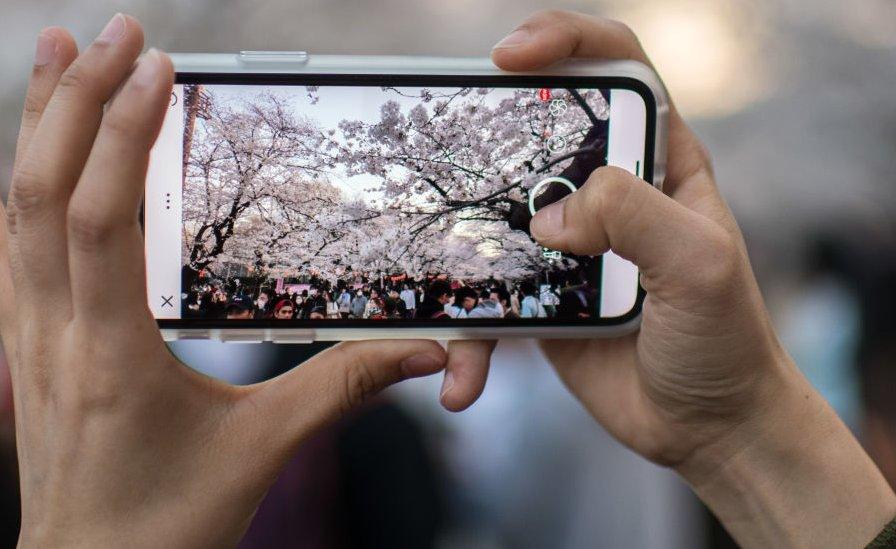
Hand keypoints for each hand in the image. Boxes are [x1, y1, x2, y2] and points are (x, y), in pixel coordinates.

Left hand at [0, 14, 446, 545]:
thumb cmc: (169, 525)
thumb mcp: (261, 453)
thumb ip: (341, 390)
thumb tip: (421, 351)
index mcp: (115, 355)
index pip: (104, 220)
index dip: (125, 136)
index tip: (158, 71)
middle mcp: (58, 336)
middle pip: (50, 194)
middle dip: (80, 101)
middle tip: (118, 32)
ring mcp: (32, 339)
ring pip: (14, 213)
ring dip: (32, 124)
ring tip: (51, 46)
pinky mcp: (26, 348)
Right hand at [442, 10, 895, 546]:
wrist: (707, 427)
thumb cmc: (724, 340)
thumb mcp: (700, 265)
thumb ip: (635, 216)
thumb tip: (549, 217)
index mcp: (659, 162)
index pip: (617, 70)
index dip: (566, 43)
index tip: (511, 55)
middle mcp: (609, 194)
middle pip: (537, 132)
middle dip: (486, 131)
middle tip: (446, 145)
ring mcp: (569, 245)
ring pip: (496, 215)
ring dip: (460, 243)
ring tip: (439, 274)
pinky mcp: (539, 297)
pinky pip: (486, 301)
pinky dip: (467, 340)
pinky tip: (462, 379)